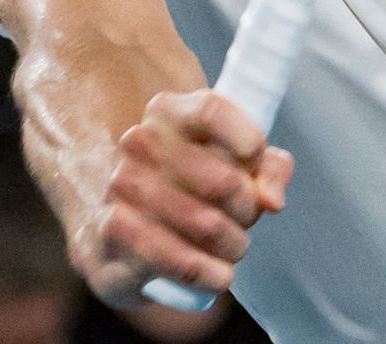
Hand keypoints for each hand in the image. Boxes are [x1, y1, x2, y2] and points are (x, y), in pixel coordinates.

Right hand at [77, 90, 293, 304]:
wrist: (127, 222)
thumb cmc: (194, 184)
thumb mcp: (234, 162)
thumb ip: (268, 167)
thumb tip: (272, 200)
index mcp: (169, 111)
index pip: (212, 112)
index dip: (248, 140)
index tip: (257, 160)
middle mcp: (140, 143)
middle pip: (222, 181)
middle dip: (248, 209)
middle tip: (246, 220)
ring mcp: (122, 187)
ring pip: (206, 224)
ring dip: (233, 244)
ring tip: (234, 248)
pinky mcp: (113, 233)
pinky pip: (178, 260)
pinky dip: (209, 272)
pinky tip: (220, 275)